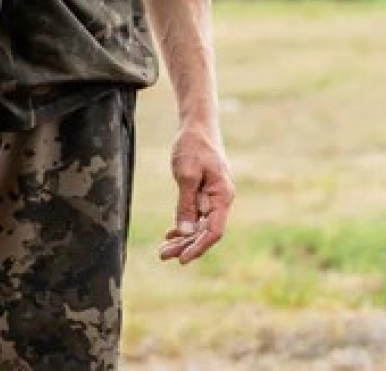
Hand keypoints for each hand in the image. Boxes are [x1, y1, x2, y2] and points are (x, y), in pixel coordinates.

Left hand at [159, 124, 233, 264]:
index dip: (198, 247)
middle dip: (185, 246)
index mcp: (222, 196)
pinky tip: (170, 235)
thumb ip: (186, 203)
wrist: (197, 126)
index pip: (213, 231)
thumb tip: (185, 232)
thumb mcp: (186, 174)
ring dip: (183, 239)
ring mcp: (214, 197)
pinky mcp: (205, 193)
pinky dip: (184, 226)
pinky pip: (196, 215)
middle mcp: (221, 199)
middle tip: (163, 256)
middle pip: (205, 232)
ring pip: (199, 225)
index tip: (181, 259)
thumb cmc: (193, 146)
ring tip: (163, 251)